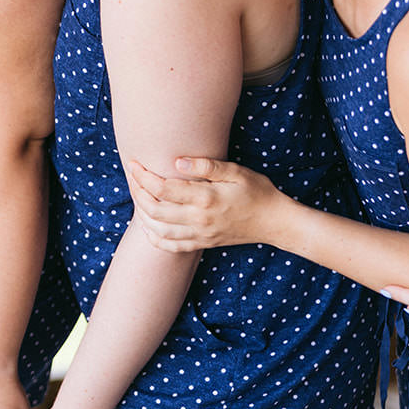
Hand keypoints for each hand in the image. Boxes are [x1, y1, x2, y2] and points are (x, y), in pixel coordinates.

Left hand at [126, 155, 279, 250]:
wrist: (275, 222)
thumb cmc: (257, 191)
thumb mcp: (236, 172)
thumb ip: (206, 166)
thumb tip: (176, 162)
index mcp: (206, 198)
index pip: (163, 189)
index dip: (143, 176)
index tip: (134, 164)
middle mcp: (199, 219)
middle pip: (154, 210)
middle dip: (137, 192)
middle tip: (132, 177)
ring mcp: (200, 235)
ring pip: (158, 229)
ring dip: (141, 213)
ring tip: (137, 195)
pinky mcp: (202, 243)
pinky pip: (171, 246)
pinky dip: (154, 237)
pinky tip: (148, 225)